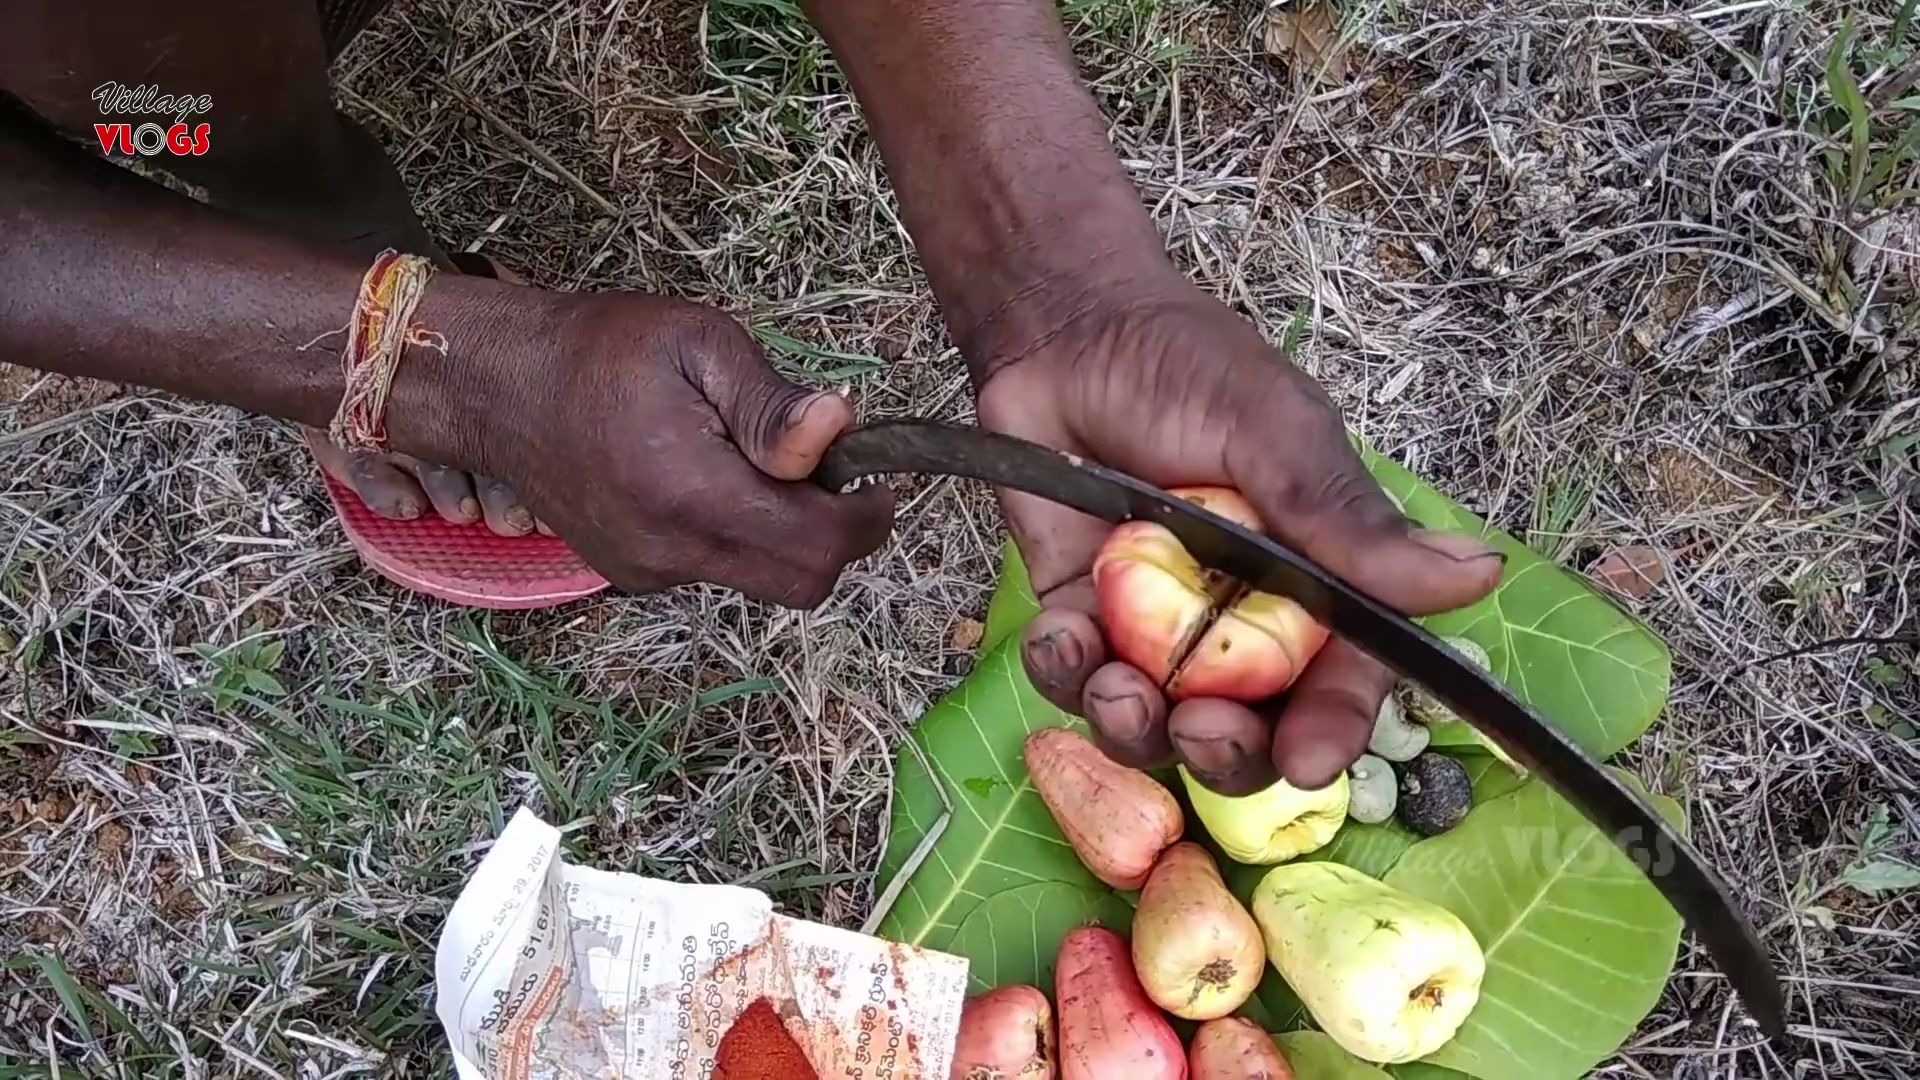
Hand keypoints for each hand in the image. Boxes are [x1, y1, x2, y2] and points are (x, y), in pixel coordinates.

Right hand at [446, 289, 896, 605]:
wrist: (497, 385)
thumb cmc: (600, 350)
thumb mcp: (697, 345)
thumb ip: (770, 402)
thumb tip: (839, 431)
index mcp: (693, 494)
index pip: (819, 547)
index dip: (866, 517)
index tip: (873, 477)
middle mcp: (671, 551)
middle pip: (801, 585)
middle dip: (837, 536)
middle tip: (829, 475)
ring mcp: (648, 571)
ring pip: (761, 580)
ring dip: (786, 534)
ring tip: (754, 460)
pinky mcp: (633, 573)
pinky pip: (715, 572)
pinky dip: (740, 536)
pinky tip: (711, 478)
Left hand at [974, 271, 1504, 795]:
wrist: (1063, 329)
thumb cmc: (1185, 366)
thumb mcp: (1278, 433)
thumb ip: (1350, 522)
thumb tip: (1476, 574)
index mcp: (1313, 578)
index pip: (1341, 678)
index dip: (1331, 729)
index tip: (1312, 761)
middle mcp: (1239, 618)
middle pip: (1250, 728)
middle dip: (1227, 750)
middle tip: (1199, 727)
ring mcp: (1154, 625)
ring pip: (1156, 725)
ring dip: (1137, 725)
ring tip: (1114, 685)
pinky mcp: (1078, 618)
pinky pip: (1073, 680)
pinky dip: (1065, 672)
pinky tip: (1061, 631)